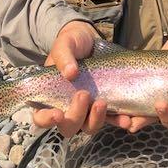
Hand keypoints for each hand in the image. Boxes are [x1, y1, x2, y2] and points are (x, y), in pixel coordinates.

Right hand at [33, 21, 111, 136]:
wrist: (92, 40)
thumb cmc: (72, 43)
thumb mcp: (64, 44)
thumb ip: (63, 56)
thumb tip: (70, 73)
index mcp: (49, 96)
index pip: (41, 117)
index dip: (47, 120)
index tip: (57, 114)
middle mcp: (67, 107)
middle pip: (68, 126)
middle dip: (76, 116)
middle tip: (83, 95)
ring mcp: (86, 109)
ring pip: (89, 126)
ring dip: (96, 120)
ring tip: (103, 103)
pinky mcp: (103, 106)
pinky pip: (110, 120)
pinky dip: (117, 121)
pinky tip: (126, 119)